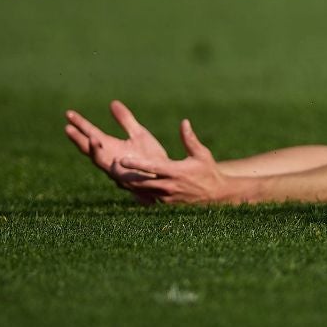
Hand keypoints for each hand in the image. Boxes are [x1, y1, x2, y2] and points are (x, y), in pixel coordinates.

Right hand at [65, 101, 170, 201]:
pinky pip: (115, 171)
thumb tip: (112, 102)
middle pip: (88, 148)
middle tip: (67, 127)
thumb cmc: (151, 156)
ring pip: (99, 160)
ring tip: (91, 138)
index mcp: (110, 146)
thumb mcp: (138, 133)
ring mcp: (114, 169)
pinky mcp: (125, 179)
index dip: (80, 124)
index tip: (69, 113)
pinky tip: (113, 157)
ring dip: (94, 150)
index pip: (91, 133)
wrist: (166, 176)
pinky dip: (115, 166)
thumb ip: (125, 120)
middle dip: (78, 139)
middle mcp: (109, 158)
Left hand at [110, 117, 237, 206]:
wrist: (216, 195)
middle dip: (125, 175)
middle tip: (110, 167)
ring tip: (114, 176)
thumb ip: (190, 139)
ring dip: (129, 184)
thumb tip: (183, 122)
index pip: (151, 167)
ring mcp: (167, 197)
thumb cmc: (208, 171)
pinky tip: (126, 187)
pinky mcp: (166, 204)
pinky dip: (137, 193)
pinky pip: (148, 198)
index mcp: (176, 172)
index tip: (122, 159)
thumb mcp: (201, 154)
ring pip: (142, 191)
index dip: (136, 163)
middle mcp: (169, 186)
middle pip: (141, 182)